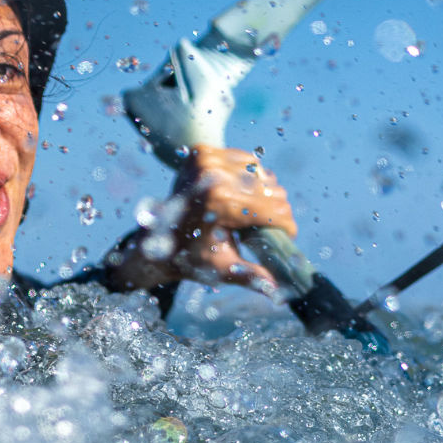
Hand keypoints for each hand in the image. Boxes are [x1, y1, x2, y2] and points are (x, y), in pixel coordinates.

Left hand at [108, 144, 297, 294]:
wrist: (155, 238)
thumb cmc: (190, 258)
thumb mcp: (221, 269)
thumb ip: (250, 277)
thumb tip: (276, 290)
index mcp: (220, 202)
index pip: (275, 210)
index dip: (286, 227)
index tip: (287, 236)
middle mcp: (214, 175)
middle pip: (272, 191)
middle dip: (275, 212)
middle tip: (266, 227)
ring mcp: (207, 160)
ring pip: (262, 173)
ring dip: (262, 193)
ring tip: (250, 212)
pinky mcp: (202, 152)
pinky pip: (245, 161)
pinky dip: (248, 177)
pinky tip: (239, 194)